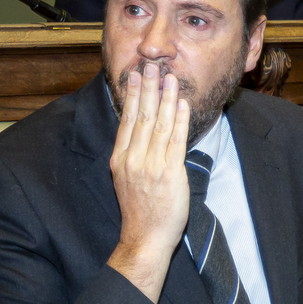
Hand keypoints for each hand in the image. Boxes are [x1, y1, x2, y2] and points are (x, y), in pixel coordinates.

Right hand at [106, 66, 190, 303]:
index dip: (131, 95)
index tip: (135, 76)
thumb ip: (132, 155)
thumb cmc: (139, 212)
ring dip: (166, 97)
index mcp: (120, 159)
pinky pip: (176, 140)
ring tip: (170, 77)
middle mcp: (133, 159)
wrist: (144, 238)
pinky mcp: (170, 173)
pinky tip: (182, 104)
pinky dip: (179, 120)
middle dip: (148, 87)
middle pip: (141, 116)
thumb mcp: (126, 180)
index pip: (126, 120)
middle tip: (151, 65)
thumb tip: (140, 132)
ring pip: (159, 123)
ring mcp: (151, 165)